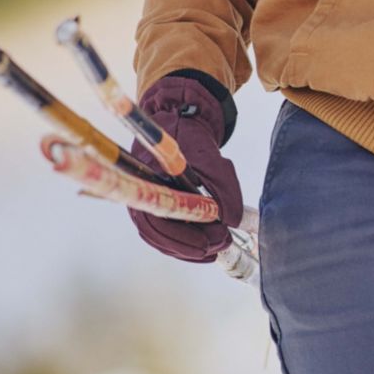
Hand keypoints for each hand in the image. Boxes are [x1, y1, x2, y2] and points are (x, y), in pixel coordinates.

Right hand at [126, 73, 244, 262]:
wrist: (179, 124)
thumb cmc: (191, 139)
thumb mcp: (214, 161)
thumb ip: (224, 189)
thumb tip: (233, 220)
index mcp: (146, 180)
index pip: (157, 219)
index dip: (183, 237)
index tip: (210, 242)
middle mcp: (141, 196)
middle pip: (159, 234)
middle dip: (192, 245)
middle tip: (222, 244)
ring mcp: (147, 204)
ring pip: (162, 238)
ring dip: (191, 249)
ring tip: (219, 248)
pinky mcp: (157, 209)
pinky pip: (167, 235)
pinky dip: (187, 245)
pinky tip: (207, 249)